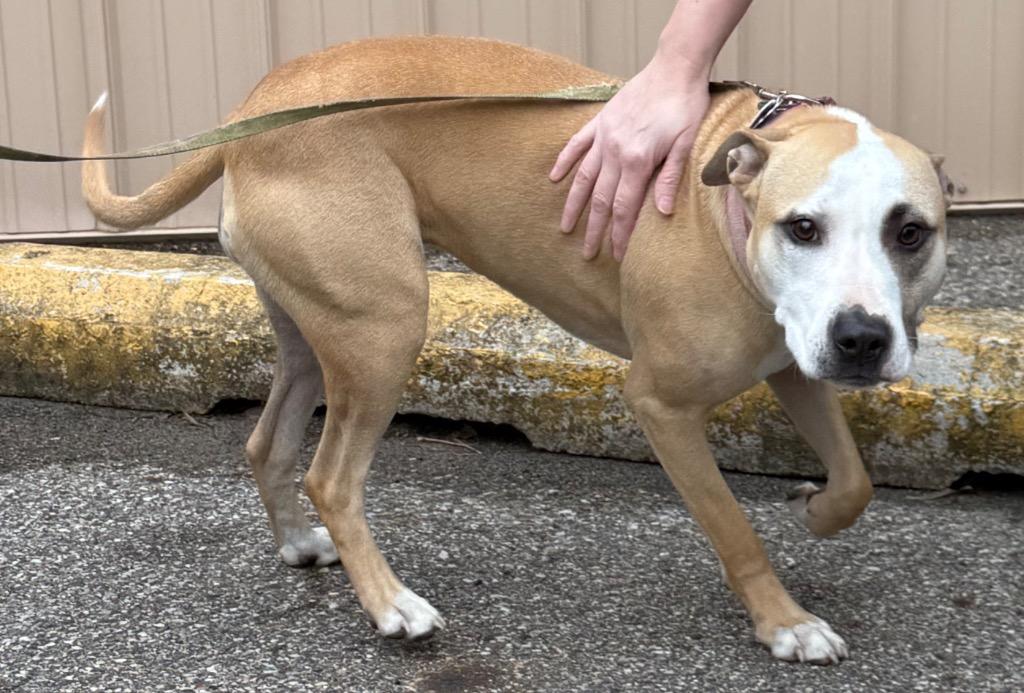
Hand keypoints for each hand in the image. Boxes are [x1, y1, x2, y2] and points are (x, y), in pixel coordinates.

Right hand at [549, 57, 710, 260]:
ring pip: (583, 177)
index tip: (615, 255)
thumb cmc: (685, 105)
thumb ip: (670, 179)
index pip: (624, 207)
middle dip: (594, 229)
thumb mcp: (686, 144)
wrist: (674, 67)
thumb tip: (661, 213)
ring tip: (565, 227)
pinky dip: (564, 161)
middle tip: (587, 253)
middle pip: (600, 199)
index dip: (619, 234)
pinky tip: (554, 178)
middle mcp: (615, 151)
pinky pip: (576, 144)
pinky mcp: (600, 121)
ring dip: (574, 205)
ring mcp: (604, 136)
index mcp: (638, 159)